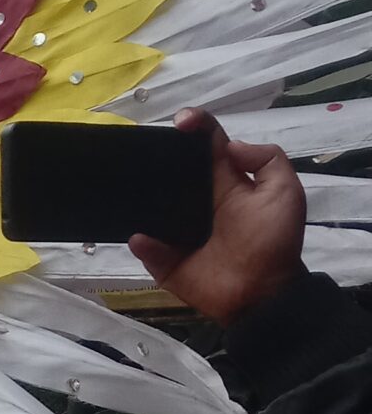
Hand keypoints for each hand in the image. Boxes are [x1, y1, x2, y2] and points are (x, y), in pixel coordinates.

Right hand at [129, 110, 305, 324]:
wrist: (260, 293)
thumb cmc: (273, 241)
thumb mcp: (285, 193)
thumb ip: (267, 160)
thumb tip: (229, 144)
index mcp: (225, 181)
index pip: (207, 145)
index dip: (195, 126)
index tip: (181, 121)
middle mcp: (196, 200)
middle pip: (171, 171)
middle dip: (156, 158)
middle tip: (142, 153)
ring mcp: (175, 229)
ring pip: (149, 206)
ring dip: (138, 197)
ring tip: (127, 189)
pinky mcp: (163, 257)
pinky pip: (144, 245)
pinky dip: (142, 242)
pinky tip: (143, 238)